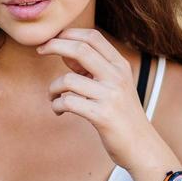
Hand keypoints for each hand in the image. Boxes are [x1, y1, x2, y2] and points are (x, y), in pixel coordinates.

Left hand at [37, 28, 160, 171]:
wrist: (141, 146)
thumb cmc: (122, 116)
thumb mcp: (114, 86)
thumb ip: (92, 68)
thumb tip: (64, 51)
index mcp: (121, 66)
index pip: (93, 37)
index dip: (69, 33)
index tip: (52, 39)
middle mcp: (117, 77)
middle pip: (81, 49)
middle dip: (55, 45)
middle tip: (40, 51)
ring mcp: (110, 96)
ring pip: (68, 80)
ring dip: (53, 88)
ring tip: (54, 98)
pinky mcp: (102, 116)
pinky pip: (68, 102)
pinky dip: (57, 106)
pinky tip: (59, 112)